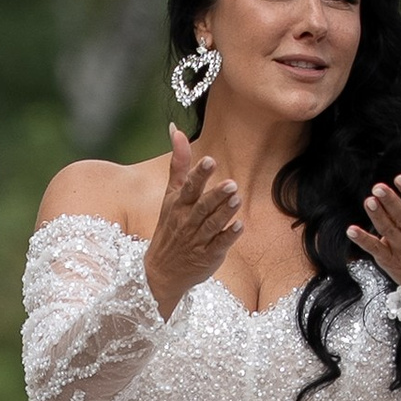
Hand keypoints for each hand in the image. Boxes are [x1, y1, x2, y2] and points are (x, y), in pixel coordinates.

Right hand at [144, 125, 243, 316]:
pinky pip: (219, 245)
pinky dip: (228, 236)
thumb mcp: (170, 195)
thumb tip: (176, 129)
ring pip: (212, 225)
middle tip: (231, 184)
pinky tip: (239, 226)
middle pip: (202, 206)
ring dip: (224, 213)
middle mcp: (186, 221)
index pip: (188, 187)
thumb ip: (178, 163)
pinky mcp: (208, 256)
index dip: (199, 174)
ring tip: (237, 199)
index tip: (210, 161)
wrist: (161, 271)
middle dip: (216, 195)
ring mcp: (197, 240)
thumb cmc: (170, 226)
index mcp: (178, 205)